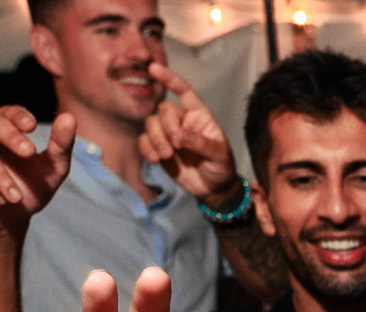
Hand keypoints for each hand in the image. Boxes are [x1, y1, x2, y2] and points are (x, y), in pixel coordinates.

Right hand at [0, 105, 74, 239]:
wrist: (7, 222)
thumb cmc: (28, 191)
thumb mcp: (51, 171)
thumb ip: (61, 146)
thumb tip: (70, 117)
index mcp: (1, 126)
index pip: (7, 112)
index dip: (18, 116)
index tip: (33, 127)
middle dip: (10, 136)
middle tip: (29, 153)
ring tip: (16, 196)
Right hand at [139, 63, 242, 206]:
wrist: (213, 189)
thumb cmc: (221, 167)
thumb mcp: (219, 156)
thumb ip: (203, 144)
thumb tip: (183, 136)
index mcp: (199, 115)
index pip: (184, 91)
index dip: (170, 79)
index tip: (154, 68)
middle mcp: (182, 120)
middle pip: (164, 110)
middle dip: (167, 127)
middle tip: (177, 146)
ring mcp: (168, 134)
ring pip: (151, 124)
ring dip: (156, 139)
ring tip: (167, 156)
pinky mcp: (159, 148)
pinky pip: (144, 141)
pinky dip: (147, 148)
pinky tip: (156, 159)